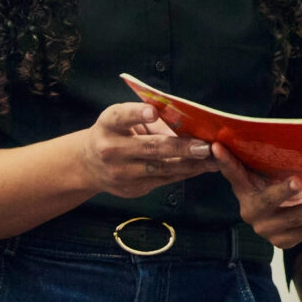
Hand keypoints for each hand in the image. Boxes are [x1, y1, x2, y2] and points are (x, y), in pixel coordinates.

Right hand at [77, 102, 212, 197]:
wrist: (89, 165)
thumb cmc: (116, 133)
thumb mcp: (124, 118)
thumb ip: (150, 117)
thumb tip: (188, 122)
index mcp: (108, 124)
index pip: (122, 117)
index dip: (138, 114)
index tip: (153, 112)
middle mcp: (111, 149)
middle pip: (150, 148)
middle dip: (180, 148)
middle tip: (204, 146)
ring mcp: (121, 173)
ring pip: (161, 169)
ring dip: (190, 164)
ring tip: (212, 158)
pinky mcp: (132, 189)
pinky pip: (164, 180)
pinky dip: (185, 173)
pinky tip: (203, 167)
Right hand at [213, 145, 301, 248]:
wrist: (276, 217)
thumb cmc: (272, 184)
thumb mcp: (264, 171)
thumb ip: (258, 157)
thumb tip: (255, 131)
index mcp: (243, 191)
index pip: (233, 173)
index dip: (226, 161)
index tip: (218, 146)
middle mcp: (251, 213)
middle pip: (269, 202)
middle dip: (285, 192)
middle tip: (300, 181)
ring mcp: (268, 230)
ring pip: (295, 220)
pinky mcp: (284, 242)